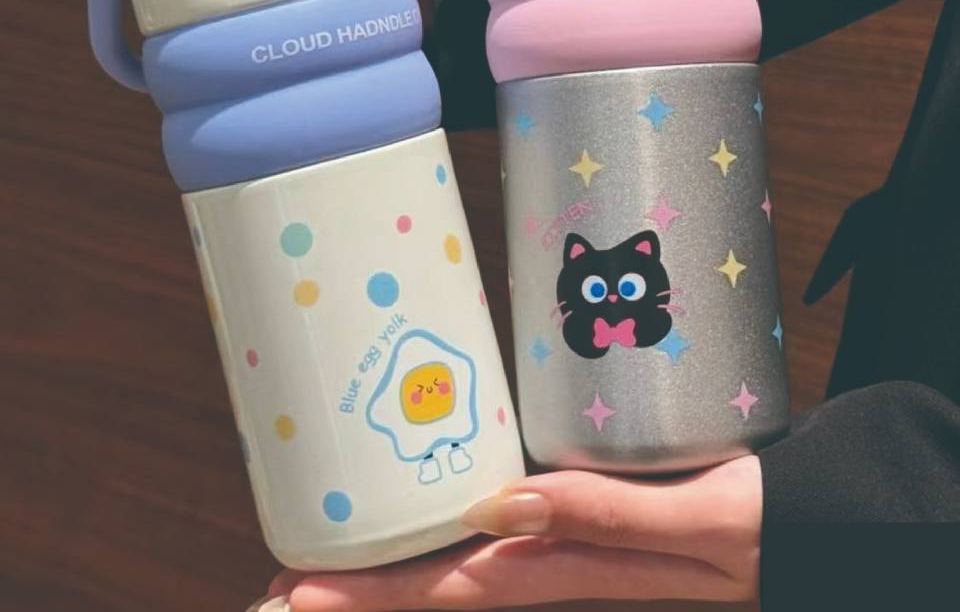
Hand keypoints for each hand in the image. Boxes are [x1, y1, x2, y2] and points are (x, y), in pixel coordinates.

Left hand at [266, 455, 761, 609]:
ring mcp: (566, 537)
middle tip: (283, 578)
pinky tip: (433, 499)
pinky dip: (453, 518)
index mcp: (572, 566)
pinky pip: (502, 523)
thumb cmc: (762, 521)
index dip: (375, 595)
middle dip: (362, 587)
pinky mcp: (583, 510)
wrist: (811, 519)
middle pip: (440, 580)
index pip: (452, 588)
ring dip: (396, 556)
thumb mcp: (699, 523)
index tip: (299, 594)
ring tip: (332, 546)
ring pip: (464, 555)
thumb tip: (502, 505)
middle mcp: (555, 558)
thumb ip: (608, 519)